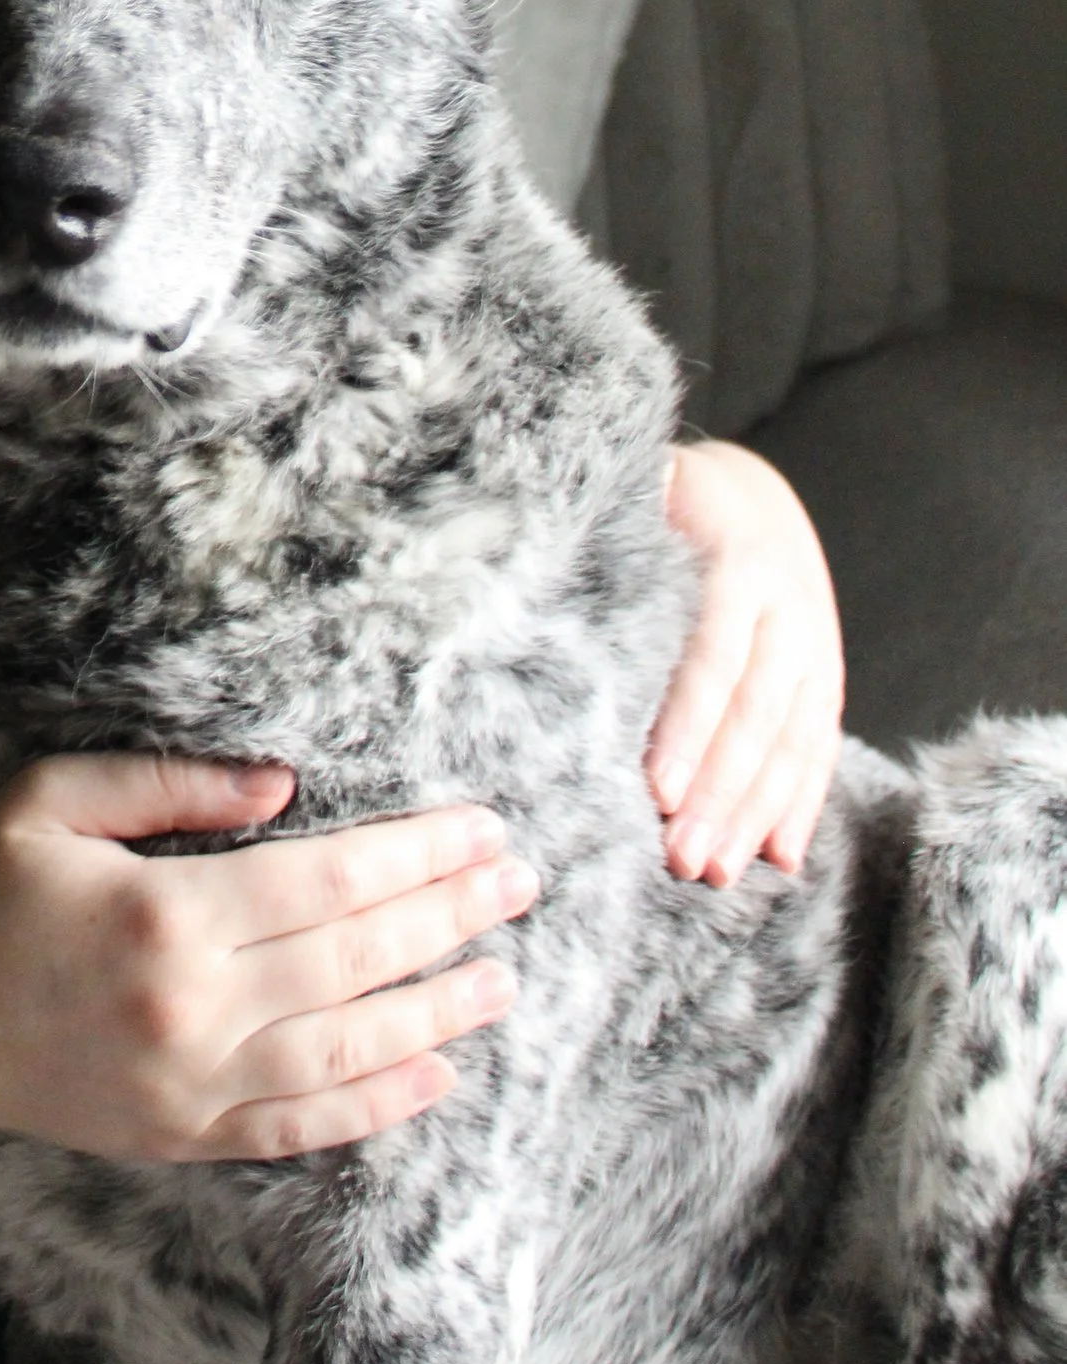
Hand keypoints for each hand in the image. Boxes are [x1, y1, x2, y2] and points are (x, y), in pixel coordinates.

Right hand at [0, 754, 533, 1165]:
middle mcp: (194, 1008)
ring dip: (438, 1013)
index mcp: (168, 915)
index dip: (418, 855)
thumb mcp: (53, 800)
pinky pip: (305, 1124)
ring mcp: (194, 1085)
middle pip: (358, 960)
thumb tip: (285, 785)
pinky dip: (379, 1103)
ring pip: (350, 1049)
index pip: (331, 882)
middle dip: (451, 917)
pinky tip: (437, 1074)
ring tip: (502, 979)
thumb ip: (169, 783)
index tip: (481, 830)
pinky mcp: (186, 1136)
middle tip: (521, 885)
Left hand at [648, 441, 843, 882]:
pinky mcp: (827, 679)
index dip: (689, 726)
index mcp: (740, 563)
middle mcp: (789, 610)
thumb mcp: (646, 496)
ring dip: (758, 813)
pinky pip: (820, 748)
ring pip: (794, 741)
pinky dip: (802, 804)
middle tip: (682, 858)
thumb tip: (537, 560)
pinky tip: (781, 857)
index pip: (715, 657)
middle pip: (757, 714)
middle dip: (720, 792)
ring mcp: (816, 648)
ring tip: (719, 872)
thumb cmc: (673, 504)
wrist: (759, 491)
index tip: (656, 789)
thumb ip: (607, 530)